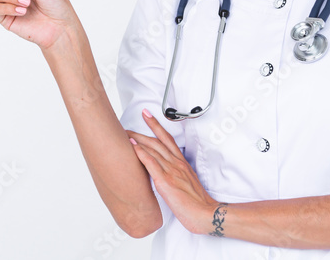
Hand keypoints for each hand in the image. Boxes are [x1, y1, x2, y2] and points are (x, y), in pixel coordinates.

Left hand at [127, 108, 219, 235]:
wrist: (204, 212)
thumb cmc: (197, 202)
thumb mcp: (188, 182)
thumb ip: (177, 174)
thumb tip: (166, 173)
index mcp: (181, 163)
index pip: (167, 138)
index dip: (156, 125)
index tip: (147, 115)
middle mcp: (176, 163)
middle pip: (156, 141)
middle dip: (140, 132)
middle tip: (127, 127)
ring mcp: (171, 171)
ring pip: (152, 149)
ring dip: (137, 140)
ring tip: (125, 135)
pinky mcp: (165, 181)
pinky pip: (151, 163)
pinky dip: (141, 153)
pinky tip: (133, 147)